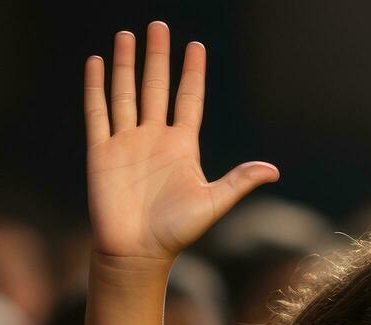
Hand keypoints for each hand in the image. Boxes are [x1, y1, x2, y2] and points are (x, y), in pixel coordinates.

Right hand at [83, 23, 277, 263]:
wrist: (137, 253)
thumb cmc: (176, 233)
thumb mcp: (213, 203)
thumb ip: (239, 181)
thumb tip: (274, 170)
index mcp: (182, 146)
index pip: (189, 100)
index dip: (192, 74)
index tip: (196, 47)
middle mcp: (154, 138)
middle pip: (156, 88)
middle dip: (157, 57)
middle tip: (159, 26)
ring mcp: (126, 143)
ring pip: (126, 93)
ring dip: (126, 64)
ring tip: (128, 35)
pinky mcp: (101, 152)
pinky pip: (98, 113)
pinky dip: (96, 88)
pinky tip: (97, 63)